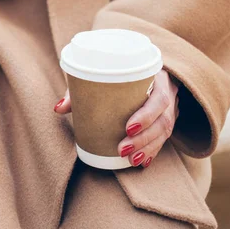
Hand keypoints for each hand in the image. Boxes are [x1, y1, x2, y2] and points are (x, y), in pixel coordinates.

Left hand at [54, 70, 178, 167]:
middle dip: (144, 138)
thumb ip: (81, 89)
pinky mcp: (167, 118)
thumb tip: (58, 108)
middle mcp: (168, 92)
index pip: (159, 97)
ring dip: (148, 148)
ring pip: (165, 132)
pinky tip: (142, 162)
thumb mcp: (103, 73)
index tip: (128, 128)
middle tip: (122, 150)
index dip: (146, 115)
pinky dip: (153, 151)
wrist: (143, 66)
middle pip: (163, 120)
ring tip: (130, 160)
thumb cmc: (120, 69)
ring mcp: (171, 106)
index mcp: (157, 76)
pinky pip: (164, 138)